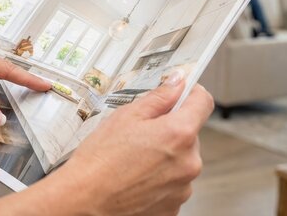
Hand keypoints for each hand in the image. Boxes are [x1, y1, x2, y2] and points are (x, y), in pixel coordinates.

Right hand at [55, 75, 213, 214]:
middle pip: (189, 134)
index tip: (179, 93)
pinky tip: (136, 177)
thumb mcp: (126, 117)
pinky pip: (173, 183)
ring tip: (134, 160)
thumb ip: (158, 97)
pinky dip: (159, 178)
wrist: (84, 200)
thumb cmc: (99, 161)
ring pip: (181, 160)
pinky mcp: (174, 206)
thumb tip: (176, 83)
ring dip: (165, 156)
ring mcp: (183, 188)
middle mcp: (189, 163)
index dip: (190, 93)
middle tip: (141, 133)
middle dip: (170, 129)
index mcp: (179, 134)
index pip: (202, 102)